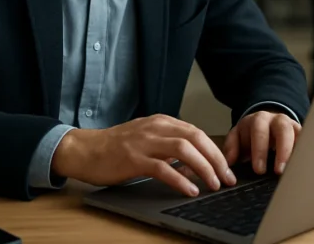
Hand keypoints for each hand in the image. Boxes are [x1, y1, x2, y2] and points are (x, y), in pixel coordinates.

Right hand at [51, 114, 236, 196]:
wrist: (85, 150)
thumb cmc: (116, 147)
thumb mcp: (148, 138)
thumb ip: (170, 146)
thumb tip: (195, 164)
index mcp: (162, 122)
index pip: (197, 133)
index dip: (216, 150)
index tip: (227, 168)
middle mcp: (156, 127)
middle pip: (196, 138)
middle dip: (216, 159)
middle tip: (227, 178)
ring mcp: (144, 142)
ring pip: (184, 150)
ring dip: (203, 168)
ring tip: (213, 184)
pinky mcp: (133, 159)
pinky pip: (163, 168)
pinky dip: (180, 180)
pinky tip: (189, 190)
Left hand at [222, 110, 301, 175]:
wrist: (266, 123)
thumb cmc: (251, 134)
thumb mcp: (237, 137)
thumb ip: (231, 147)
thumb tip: (229, 162)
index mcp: (259, 120)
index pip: (259, 131)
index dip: (260, 150)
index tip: (259, 169)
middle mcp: (277, 120)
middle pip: (283, 129)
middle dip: (282, 150)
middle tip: (279, 171)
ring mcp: (292, 126)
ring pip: (299, 133)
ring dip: (297, 153)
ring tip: (295, 172)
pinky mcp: (302, 134)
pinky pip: (308, 141)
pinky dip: (307, 153)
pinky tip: (305, 167)